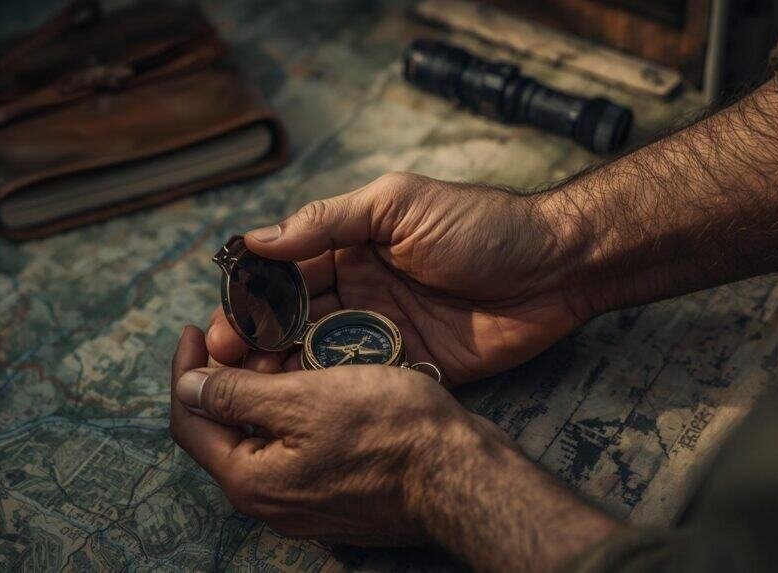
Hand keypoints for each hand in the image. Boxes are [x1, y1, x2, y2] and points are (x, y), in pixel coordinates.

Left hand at [170, 326, 620, 565]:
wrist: (462, 476)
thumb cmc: (388, 430)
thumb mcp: (304, 399)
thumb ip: (236, 394)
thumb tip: (186, 387)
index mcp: (249, 478)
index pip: (189, 420)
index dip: (187, 368)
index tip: (198, 328)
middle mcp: (270, 500)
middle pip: (227, 428)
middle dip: (229, 375)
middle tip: (248, 332)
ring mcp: (305, 503)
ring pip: (266, 435)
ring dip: (266, 388)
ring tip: (286, 345)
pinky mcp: (336, 496)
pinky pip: (299, 447)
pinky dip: (297, 409)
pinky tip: (319, 377)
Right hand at [207, 172, 589, 384]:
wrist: (556, 267)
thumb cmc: (479, 224)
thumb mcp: (397, 205)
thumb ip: (327, 221)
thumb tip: (257, 239)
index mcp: (349, 245)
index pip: (284, 274)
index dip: (249, 300)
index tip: (222, 327)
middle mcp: (358, 288)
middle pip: (291, 319)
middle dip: (256, 342)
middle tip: (227, 367)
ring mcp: (382, 329)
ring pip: (317, 354)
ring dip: (283, 370)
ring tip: (254, 389)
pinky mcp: (410, 365)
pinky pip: (359, 380)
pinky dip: (329, 392)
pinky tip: (303, 404)